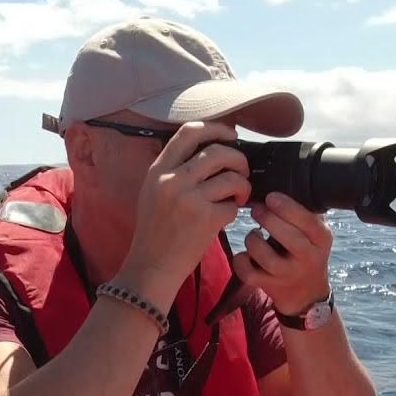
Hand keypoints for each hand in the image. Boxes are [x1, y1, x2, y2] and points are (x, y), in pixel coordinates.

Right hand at [118, 121, 251, 308]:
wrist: (151, 266)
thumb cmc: (155, 230)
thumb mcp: (153, 192)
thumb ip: (174, 169)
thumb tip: (211, 148)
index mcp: (158, 170)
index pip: (190, 132)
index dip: (217, 128)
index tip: (231, 136)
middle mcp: (171, 181)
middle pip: (218, 151)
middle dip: (238, 158)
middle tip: (241, 170)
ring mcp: (189, 200)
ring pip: (232, 177)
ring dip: (243, 184)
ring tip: (239, 195)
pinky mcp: (205, 220)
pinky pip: (233, 204)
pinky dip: (235, 209)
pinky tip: (228, 215)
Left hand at [232, 192, 333, 315]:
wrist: (305, 293)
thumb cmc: (305, 252)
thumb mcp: (315, 233)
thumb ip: (304, 213)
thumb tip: (280, 185)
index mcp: (321, 239)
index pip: (307, 221)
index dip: (286, 207)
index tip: (270, 197)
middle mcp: (308, 258)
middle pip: (286, 236)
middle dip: (267, 218)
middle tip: (257, 210)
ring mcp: (288, 274)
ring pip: (262, 253)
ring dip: (252, 239)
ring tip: (254, 235)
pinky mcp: (270, 286)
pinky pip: (248, 272)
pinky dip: (241, 260)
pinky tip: (246, 255)